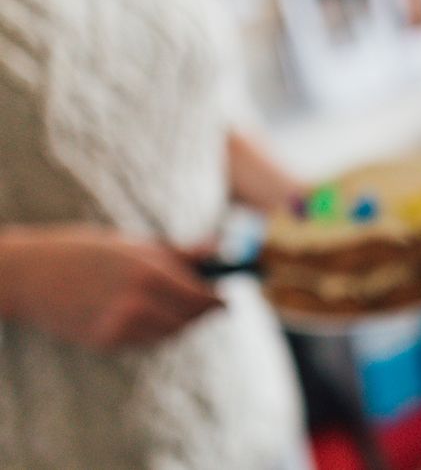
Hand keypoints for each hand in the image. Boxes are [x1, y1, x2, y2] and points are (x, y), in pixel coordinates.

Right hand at [0, 227, 223, 349]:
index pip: (201, 297)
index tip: (227, 300)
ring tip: (177, 307)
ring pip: (169, 334)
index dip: (218, 300)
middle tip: (209, 305)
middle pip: (189, 319)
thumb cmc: (84, 251)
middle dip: (202, 313)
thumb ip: (179, 252)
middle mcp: (136, 302)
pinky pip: (145, 342)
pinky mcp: (105, 342)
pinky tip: (147, 316)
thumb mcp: (132, 244)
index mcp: (148, 272)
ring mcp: (119, 326)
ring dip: (179, 323)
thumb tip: (219, 247)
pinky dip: (155, 332)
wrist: (28, 276)